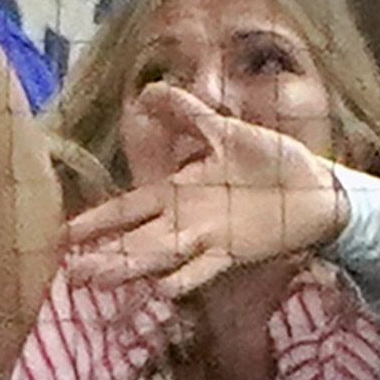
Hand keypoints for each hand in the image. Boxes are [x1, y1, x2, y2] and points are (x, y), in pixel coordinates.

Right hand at [62, 83, 349, 294]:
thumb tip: (148, 92)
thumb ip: (185, 113)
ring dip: (129, 267)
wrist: (314, 188)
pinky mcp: (234, 250)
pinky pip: (205, 267)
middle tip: (70, 272)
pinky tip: (163, 288)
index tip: (64, 236)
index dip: (97, 222)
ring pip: (159, 255)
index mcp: (178, 192)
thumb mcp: (223, 130)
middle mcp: (185, 220)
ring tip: (98, 278)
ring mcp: (207, 238)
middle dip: (103, 254)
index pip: (127, 209)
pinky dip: (185, 277)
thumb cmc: (268, 161)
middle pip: (136, 239)